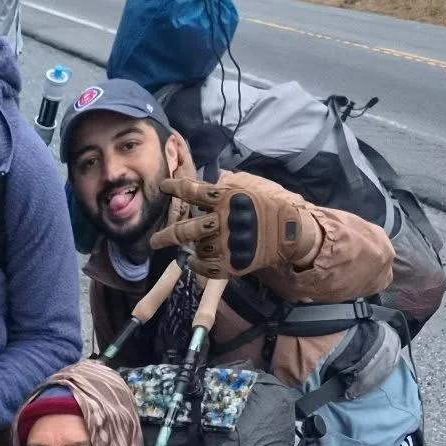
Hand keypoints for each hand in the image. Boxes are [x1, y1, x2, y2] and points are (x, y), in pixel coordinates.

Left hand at [149, 176, 323, 278]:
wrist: (292, 231)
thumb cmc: (274, 204)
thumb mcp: (253, 185)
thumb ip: (232, 182)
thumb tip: (217, 177)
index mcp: (225, 198)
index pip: (192, 191)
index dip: (175, 188)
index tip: (163, 187)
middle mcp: (221, 221)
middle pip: (184, 230)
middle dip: (164, 237)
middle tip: (153, 242)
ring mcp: (225, 244)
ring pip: (196, 249)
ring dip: (191, 249)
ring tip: (189, 249)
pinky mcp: (232, 263)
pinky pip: (205, 268)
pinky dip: (198, 266)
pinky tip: (195, 262)